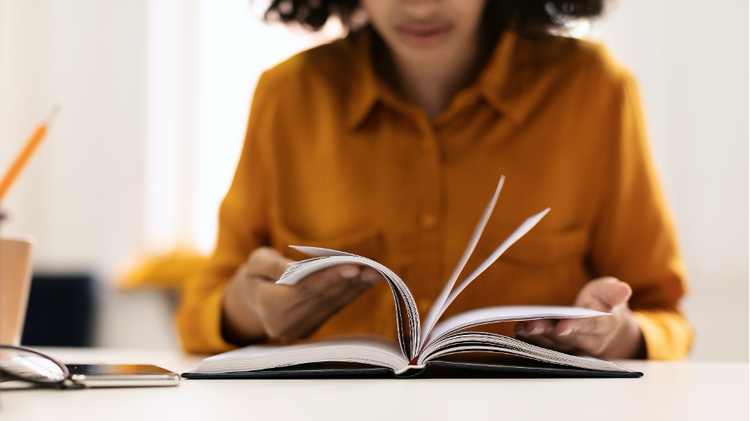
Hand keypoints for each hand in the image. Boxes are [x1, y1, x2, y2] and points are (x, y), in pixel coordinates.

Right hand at [221, 247, 382, 343]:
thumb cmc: (255, 276)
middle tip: (372, 267)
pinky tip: (365, 282)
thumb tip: (293, 269)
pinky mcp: (310, 329)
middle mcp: (284, 324)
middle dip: (348, 282)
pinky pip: (333, 309)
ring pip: (331, 305)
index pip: (305, 290)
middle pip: (322, 298)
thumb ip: (272, 264)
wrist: (252, 301)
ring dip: (355, 289)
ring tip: (374, 273)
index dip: (329, 278)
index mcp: (269, 307)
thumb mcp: (255, 263)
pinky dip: (349, 294)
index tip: (353, 266)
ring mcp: (298, 330)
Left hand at [514, 277, 645, 358]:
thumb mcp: (610, 292)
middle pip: (568, 338)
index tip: (561, 326)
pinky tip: (520, 336)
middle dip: (548, 332)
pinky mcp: (563, 352)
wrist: (608, 329)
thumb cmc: (604, 304)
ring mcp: (576, 349)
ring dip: (537, 338)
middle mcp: (591, 342)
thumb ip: (613, 292)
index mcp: (605, 325)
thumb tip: (623, 289)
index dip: (576, 326)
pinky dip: (533, 343)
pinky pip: (548, 349)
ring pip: (555, 346)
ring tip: (520, 328)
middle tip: (530, 325)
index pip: (591, 326)